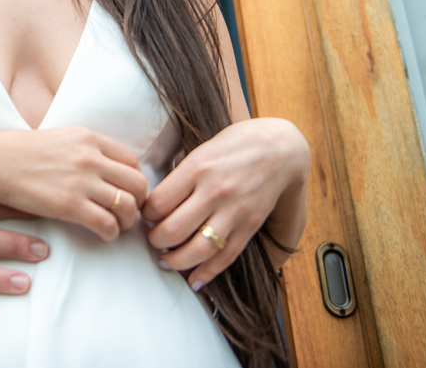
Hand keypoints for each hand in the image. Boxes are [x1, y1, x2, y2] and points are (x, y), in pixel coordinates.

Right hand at [0, 127, 147, 241]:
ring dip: (127, 221)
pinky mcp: (70, 205)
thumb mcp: (61, 138)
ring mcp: (82, 182)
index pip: (132, 160)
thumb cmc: (22, 153)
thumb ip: (86, 149)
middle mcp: (91, 157)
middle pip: (137, 183)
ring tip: (118, 227)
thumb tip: (105, 169)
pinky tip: (104, 234)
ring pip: (127, 206)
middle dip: (138, 202)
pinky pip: (107, 224)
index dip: (134, 179)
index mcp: (89, 138)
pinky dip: (111, 233)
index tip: (127, 192)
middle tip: (128, 213)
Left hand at [142, 118, 309, 290]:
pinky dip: (208, 273)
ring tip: (166, 262)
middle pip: (173, 230)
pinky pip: (226, 256)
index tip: (145, 217)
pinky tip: (195, 280)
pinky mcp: (250, 225)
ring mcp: (234, 211)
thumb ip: (180, 176)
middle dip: (156, 241)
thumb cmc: (235, 145)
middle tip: (152, 240)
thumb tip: (155, 202)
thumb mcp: (200, 150)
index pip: (158, 203)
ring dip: (177, 262)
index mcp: (197, 168)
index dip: (146, 215)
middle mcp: (214, 191)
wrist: (279, 148)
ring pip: (199, 249)